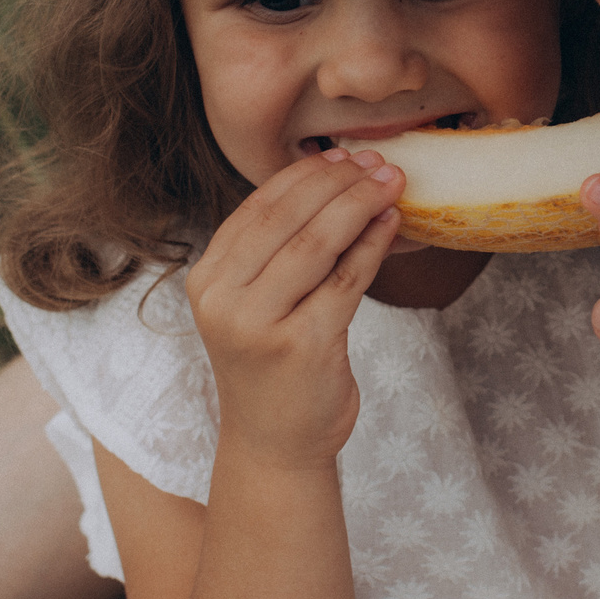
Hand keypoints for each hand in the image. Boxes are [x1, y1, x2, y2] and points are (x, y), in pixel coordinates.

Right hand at [185, 148, 404, 466]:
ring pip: (318, 244)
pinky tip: (392, 225)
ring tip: (391, 183)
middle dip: (338, 182)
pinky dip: (373, 246)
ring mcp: (259, 324)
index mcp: (207, 279)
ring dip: (360, 205)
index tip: (343, 155)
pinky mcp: (303, 345)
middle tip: (378, 163)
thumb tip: (338, 180)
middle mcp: (223, 299)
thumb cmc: (273, 366)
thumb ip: (280, 251)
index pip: (257, 208)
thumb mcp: (258, 303)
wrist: (275, 443)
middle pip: (287, 219)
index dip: (305, 175)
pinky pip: (347, 280)